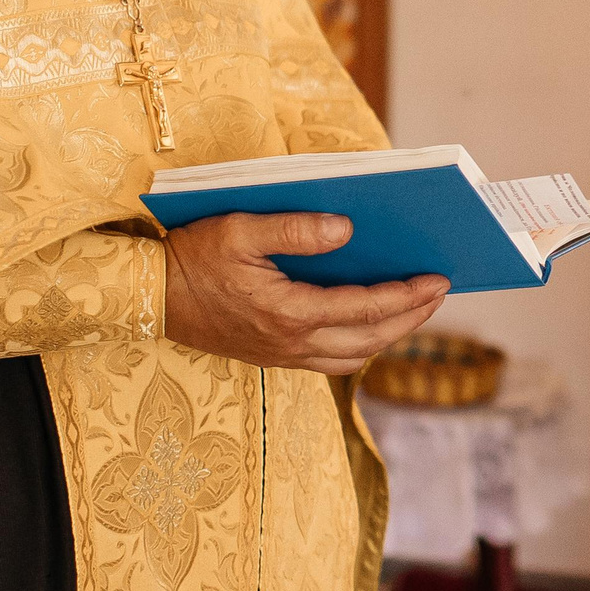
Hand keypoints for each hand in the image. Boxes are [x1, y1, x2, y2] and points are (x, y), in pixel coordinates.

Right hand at [163, 212, 447, 375]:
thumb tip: (347, 230)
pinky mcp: (273, 357)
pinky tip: (368, 324)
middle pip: (371, 339)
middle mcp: (291, 343)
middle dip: (411, 317)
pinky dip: (360, 346)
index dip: (407, 296)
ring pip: (353, 357)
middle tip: (438, 293)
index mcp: (288, 312)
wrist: (150, 297)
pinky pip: (330, 362)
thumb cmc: (193, 257)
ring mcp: (282, 355)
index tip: (438, 280)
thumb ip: (295, 228)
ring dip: (389, 336)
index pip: (365, 308)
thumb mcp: (239, 229)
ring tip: (412, 309)